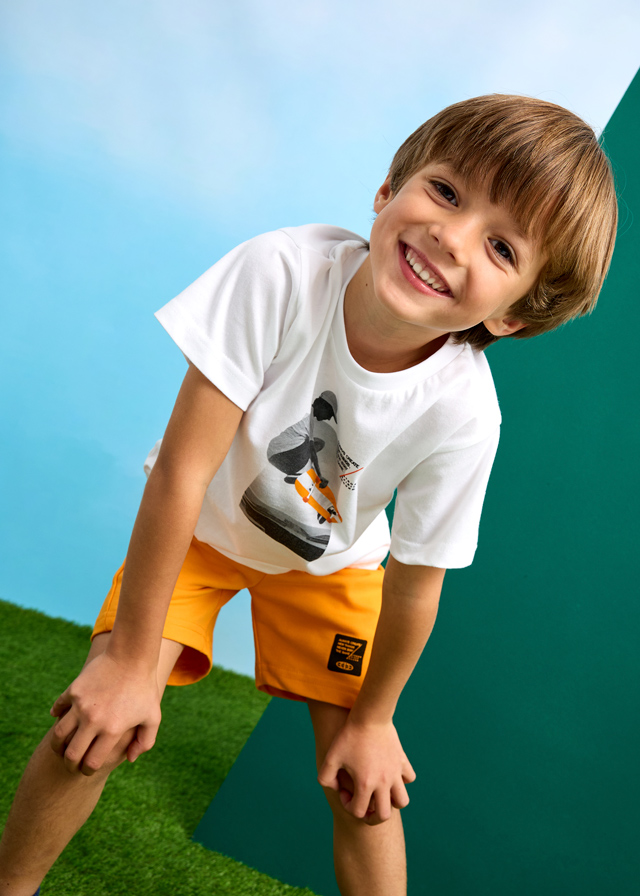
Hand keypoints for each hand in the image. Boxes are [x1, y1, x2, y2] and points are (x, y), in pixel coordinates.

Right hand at [49, 651, 161, 776]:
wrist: (132, 656)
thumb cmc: (145, 688)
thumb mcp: (153, 716)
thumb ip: (145, 742)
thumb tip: (129, 759)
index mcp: (112, 730)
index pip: (91, 762)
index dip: (88, 770)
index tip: (87, 769)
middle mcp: (93, 720)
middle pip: (71, 754)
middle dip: (69, 764)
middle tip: (71, 764)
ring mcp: (81, 705)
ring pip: (58, 734)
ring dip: (57, 745)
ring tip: (62, 746)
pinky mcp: (74, 690)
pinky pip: (58, 708)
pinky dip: (57, 717)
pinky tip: (62, 719)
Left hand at [317, 717, 415, 824]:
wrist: (370, 715)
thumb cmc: (348, 736)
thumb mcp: (330, 756)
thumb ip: (325, 777)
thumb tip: (335, 788)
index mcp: (365, 784)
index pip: (359, 812)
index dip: (348, 806)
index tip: (344, 791)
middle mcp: (383, 783)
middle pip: (383, 815)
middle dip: (372, 816)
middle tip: (363, 803)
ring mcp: (395, 773)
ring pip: (402, 801)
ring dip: (391, 802)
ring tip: (380, 793)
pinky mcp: (402, 761)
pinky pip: (408, 778)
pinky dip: (401, 780)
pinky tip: (389, 772)